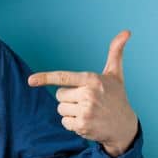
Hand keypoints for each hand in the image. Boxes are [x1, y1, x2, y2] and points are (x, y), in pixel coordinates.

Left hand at [27, 30, 139, 156]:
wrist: (125, 126)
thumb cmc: (116, 97)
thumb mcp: (115, 75)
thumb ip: (115, 52)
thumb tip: (126, 31)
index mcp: (93, 80)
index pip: (64, 77)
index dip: (46, 78)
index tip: (31, 81)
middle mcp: (88, 95)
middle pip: (59, 95)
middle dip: (69, 98)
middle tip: (88, 101)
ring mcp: (86, 111)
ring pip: (60, 109)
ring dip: (70, 111)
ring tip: (89, 111)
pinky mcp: (82, 126)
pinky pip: (64, 122)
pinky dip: (72, 123)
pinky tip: (88, 122)